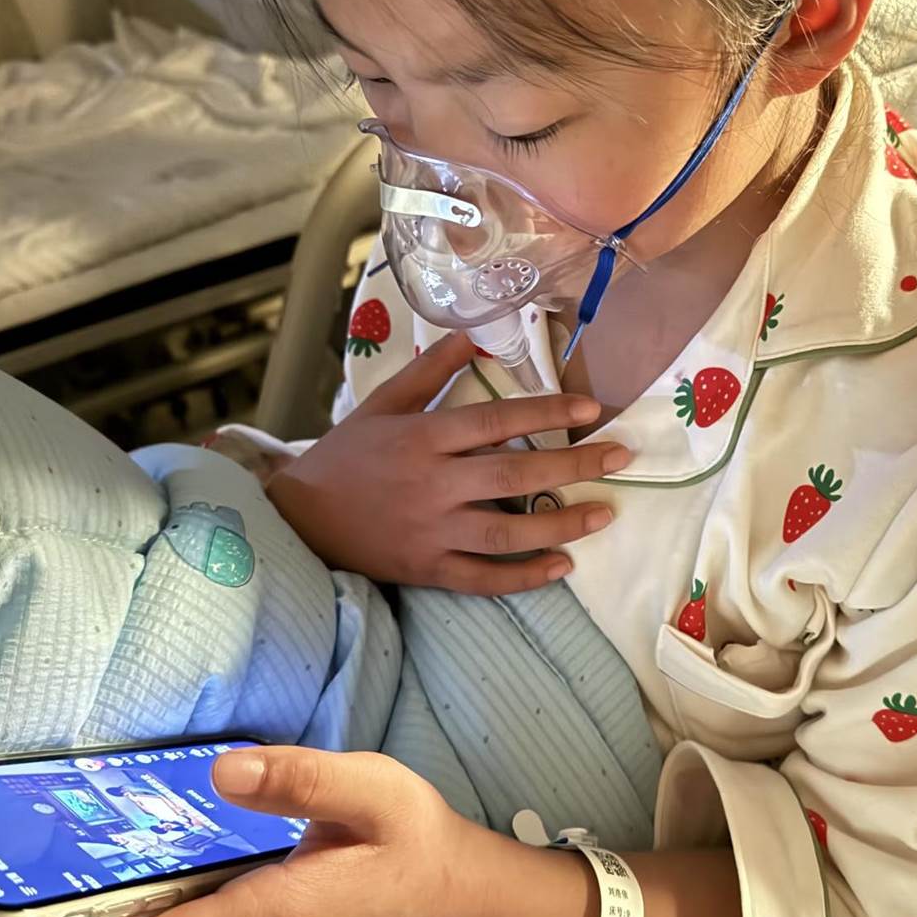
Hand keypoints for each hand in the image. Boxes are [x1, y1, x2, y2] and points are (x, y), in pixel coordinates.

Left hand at [69, 746, 478, 916]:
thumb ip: (297, 778)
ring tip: (161, 848)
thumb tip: (220, 772)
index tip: (53, 883)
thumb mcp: (368, 786)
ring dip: (154, 912)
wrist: (452, 903)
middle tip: (107, 836)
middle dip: (120, 900)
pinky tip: (206, 877)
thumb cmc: (410, 840)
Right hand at [266, 333, 629, 592]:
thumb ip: (430, 372)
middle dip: (573, 466)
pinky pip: (483, 579)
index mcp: (422, 438)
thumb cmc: (345, 456)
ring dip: (560, 524)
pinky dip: (524, 577)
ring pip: (506, 532)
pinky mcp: (426, 570)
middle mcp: (431, 484)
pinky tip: (561, 567)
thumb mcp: (382, 404)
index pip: (495, 421)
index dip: (545, 414)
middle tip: (619, 457)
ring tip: (604, 515)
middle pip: (513, 475)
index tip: (590, 411)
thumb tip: (474, 337)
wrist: (297, 518)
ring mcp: (430, 532)